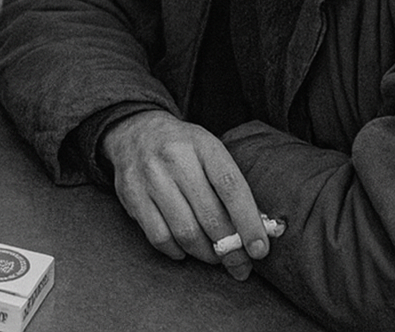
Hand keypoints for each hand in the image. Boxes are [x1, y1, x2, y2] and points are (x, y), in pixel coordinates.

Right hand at [101, 110, 271, 280]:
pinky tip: (185, 248)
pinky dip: (177, 251)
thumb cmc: (184, 148)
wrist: (135, 131)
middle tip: (240, 264)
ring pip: (185, 232)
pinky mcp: (131, 196)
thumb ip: (232, 186)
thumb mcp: (210, 151)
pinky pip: (159, 237)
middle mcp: (174, 159)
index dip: (249, 223)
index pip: (231, 188)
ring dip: (205, 253)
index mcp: (203, 145)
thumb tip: (263, 231)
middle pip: (210, 216)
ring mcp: (150, 178)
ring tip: (214, 255)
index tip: (259, 250)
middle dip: (230, 249)